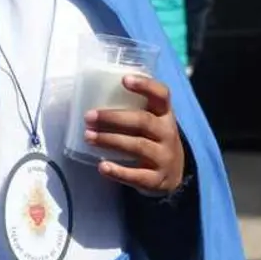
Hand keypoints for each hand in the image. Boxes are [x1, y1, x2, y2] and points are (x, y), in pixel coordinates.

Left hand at [83, 75, 185, 194]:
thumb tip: (91, 93)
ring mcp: (164, 157)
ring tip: (88, 136)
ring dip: (110, 140)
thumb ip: (132, 108)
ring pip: (138, 146)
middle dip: (113, 118)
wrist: (172, 175)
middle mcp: (168, 133)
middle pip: (143, 121)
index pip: (161, 95)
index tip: (124, 79)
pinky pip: (138, 176)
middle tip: (88, 116)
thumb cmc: (151, 139)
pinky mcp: (157, 180)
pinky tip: (102, 166)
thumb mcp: (151, 121)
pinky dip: (119, 171)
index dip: (145, 86)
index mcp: (165, 114)